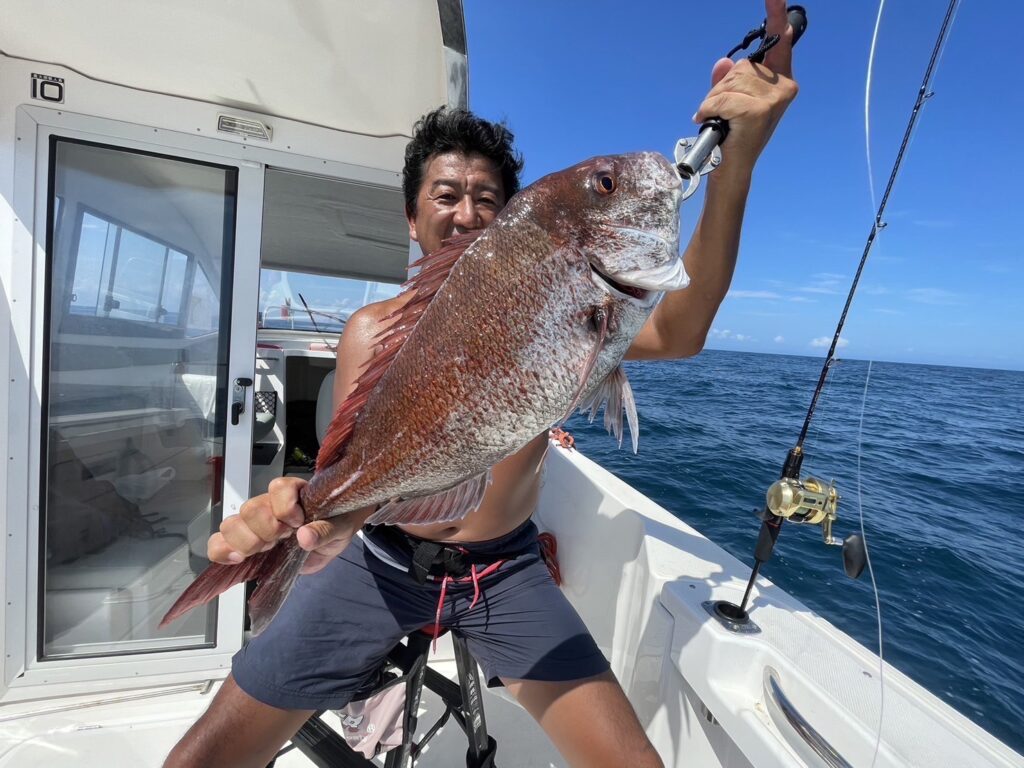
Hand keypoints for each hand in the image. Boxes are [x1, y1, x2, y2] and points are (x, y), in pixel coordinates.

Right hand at [207, 476, 359, 574]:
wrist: (332, 540)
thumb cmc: (336, 524)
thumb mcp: (341, 528)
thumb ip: (326, 530)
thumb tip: (305, 536)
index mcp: (293, 493)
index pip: (278, 488)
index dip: (285, 508)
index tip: (299, 523)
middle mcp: (270, 505)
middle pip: (251, 509)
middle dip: (266, 530)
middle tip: (282, 540)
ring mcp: (254, 525)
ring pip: (232, 524)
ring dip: (246, 542)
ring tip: (265, 550)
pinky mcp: (246, 545)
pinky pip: (219, 543)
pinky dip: (222, 552)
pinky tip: (237, 559)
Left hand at [693, 0, 797, 177]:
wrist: (730, 168)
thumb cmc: (732, 136)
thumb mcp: (729, 101)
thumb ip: (727, 80)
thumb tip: (724, 62)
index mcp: (781, 82)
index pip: (779, 42)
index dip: (776, 16)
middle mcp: (784, 87)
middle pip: (742, 66)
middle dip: (724, 86)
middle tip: (724, 112)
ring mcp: (774, 98)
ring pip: (730, 81)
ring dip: (715, 100)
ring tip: (721, 120)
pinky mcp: (760, 109)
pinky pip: (724, 97)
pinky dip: (712, 109)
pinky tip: (718, 124)